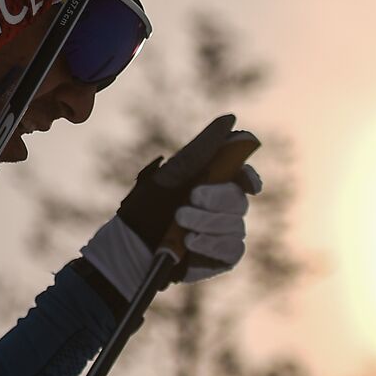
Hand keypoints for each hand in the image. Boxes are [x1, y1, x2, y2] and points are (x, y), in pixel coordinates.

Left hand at [80, 118, 259, 299]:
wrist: (127, 250)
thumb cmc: (144, 210)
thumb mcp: (168, 176)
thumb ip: (200, 150)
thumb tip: (230, 119)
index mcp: (210, 183)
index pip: (242, 175)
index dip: (248, 176)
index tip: (246, 181)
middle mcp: (222, 207)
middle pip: (238, 199)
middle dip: (215, 199)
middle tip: (188, 202)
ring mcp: (224, 232)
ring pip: (236, 224)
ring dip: (207, 223)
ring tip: (179, 224)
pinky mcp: (222, 257)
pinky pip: (233, 249)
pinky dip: (213, 244)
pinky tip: (191, 243)